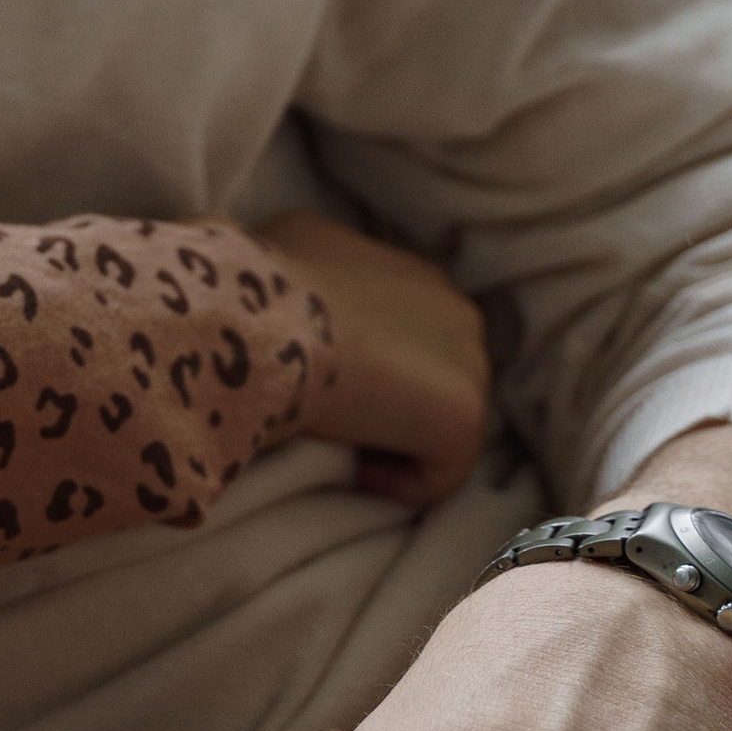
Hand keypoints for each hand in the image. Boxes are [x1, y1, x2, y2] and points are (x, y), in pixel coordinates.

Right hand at [266, 208, 489, 507]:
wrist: (267, 327)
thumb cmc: (262, 292)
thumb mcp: (287, 247)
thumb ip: (315, 264)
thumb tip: (292, 282)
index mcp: (418, 277)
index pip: (409, 336)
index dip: (370, 370)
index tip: (322, 390)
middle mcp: (457, 311)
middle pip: (431, 380)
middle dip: (388, 407)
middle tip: (332, 425)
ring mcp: (469, 364)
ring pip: (438, 427)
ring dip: (392, 445)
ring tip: (340, 453)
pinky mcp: (464, 416)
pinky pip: (439, 472)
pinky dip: (398, 483)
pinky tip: (354, 475)